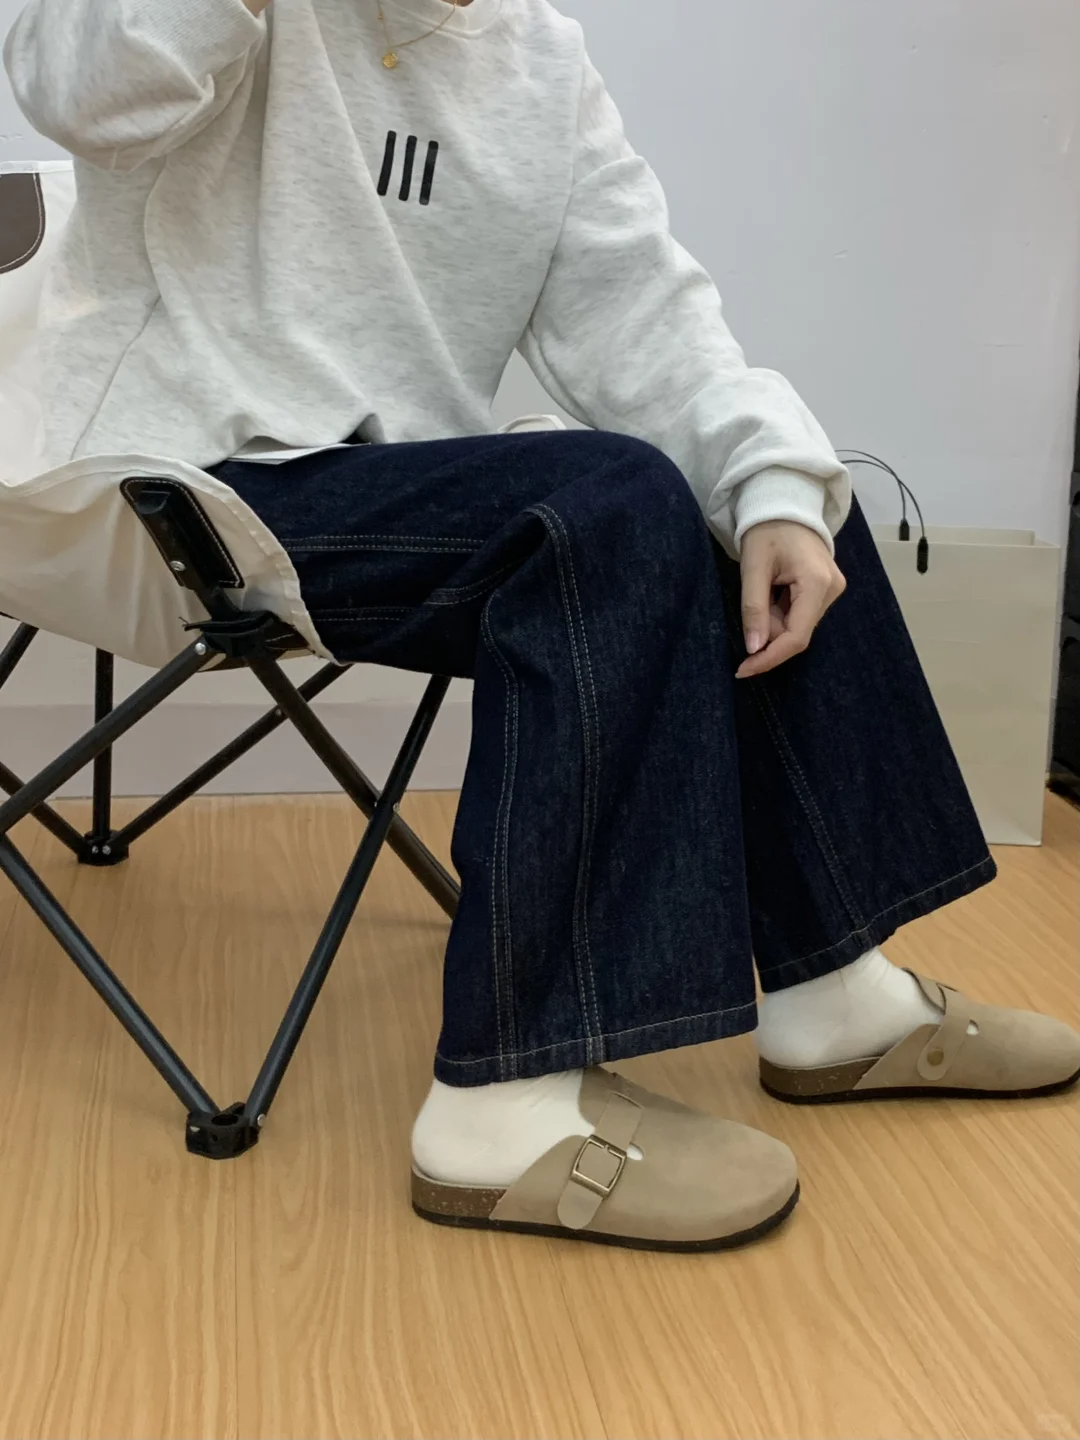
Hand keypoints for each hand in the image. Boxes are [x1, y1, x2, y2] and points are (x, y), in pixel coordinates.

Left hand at [736, 521, 845, 678]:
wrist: (785, 504)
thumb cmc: (767, 529)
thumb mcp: (753, 567)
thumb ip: (754, 609)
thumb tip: (754, 647)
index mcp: (817, 583)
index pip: (796, 637)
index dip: (769, 658)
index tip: (743, 670)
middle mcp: (832, 590)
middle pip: (797, 633)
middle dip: (768, 635)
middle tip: (746, 616)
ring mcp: (832, 590)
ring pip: (798, 625)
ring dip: (773, 622)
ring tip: (760, 592)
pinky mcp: (826, 589)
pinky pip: (801, 614)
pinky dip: (780, 613)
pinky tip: (770, 593)